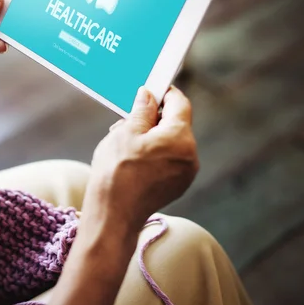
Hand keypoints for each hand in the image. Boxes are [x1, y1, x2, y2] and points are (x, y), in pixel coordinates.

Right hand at [82, 86, 198, 240]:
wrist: (113, 216)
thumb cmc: (116, 173)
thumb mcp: (125, 133)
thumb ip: (142, 110)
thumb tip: (148, 95)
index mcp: (180, 138)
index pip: (180, 103)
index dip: (165, 92)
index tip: (151, 88)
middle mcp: (190, 155)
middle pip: (176, 124)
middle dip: (153, 118)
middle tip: (127, 121)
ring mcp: (186, 173)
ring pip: (171, 142)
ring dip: (152, 137)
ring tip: (125, 144)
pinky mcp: (177, 186)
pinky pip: (169, 160)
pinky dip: (154, 154)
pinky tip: (132, 161)